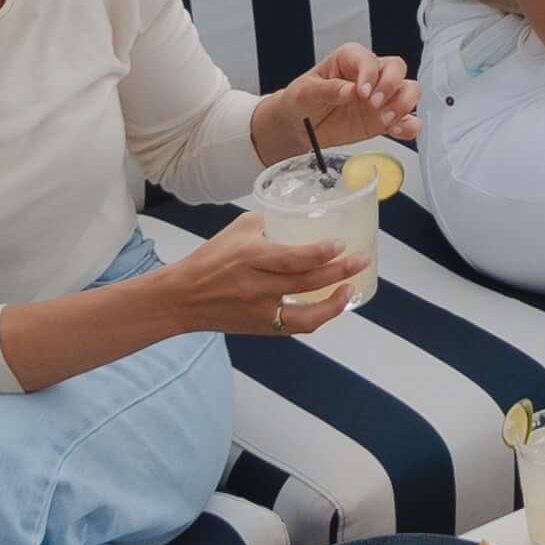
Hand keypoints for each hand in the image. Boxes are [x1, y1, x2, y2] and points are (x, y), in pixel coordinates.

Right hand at [153, 230, 371, 342]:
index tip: (341, 244)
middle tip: (361, 259)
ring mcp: (260, 311)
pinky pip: (296, 327)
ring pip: (305, 314)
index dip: (320, 253)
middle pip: (305, 282)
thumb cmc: (209, 260)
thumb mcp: (235, 231)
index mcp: (250, 257)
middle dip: (339, 272)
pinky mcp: (262, 327)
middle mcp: (257, 286)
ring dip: (334, 303)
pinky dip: (318, 317)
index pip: (291, 258)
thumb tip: (296, 216)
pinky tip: (332, 304)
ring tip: (351, 288)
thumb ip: (267, 222)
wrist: (182, 298)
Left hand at [275, 45, 416, 148]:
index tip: (362, 92)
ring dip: (403, 105)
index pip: (368, 59)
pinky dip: (409, 126)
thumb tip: (349, 90)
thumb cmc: (301, 101)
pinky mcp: (385, 119)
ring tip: (385, 120)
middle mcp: (370, 75)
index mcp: (350, 59)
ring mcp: (381, 97)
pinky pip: (409, 120)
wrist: (299, 126)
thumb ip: (327, 89)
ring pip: (409, 90)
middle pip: (397, 68)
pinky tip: (396, 130)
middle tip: (374, 104)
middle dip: (391, 86)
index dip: (369, 74)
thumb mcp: (305, 92)